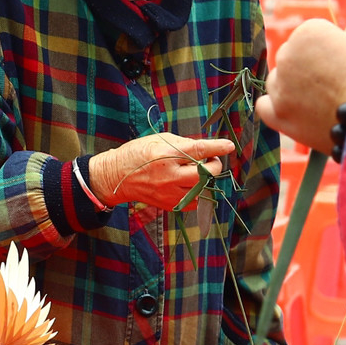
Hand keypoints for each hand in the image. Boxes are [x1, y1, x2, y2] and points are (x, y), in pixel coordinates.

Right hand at [87, 133, 236, 209]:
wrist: (116, 176)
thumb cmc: (136, 154)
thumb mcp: (158, 140)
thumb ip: (182, 144)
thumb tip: (203, 148)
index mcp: (165, 155)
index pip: (198, 151)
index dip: (217, 147)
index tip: (229, 145)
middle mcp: (169, 176)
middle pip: (205, 173)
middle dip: (214, 164)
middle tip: (210, 158)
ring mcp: (169, 193)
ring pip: (203, 189)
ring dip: (207, 178)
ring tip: (200, 171)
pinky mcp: (169, 204)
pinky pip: (195, 201)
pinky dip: (199, 192)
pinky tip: (192, 184)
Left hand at [255, 19, 345, 152]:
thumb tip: (341, 44)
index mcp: (310, 31)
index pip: (312, 35)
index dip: (330, 48)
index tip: (345, 61)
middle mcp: (288, 55)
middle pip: (292, 56)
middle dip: (309, 67)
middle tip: (334, 84)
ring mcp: (280, 86)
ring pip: (278, 81)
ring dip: (293, 87)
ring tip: (322, 101)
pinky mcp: (278, 115)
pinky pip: (266, 106)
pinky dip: (278, 108)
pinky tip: (296, 112)